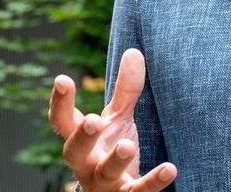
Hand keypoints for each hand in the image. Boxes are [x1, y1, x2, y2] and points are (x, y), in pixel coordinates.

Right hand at [48, 48, 176, 190]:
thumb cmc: (111, 150)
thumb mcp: (118, 120)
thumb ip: (125, 90)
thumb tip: (134, 51)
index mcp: (80, 139)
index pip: (63, 121)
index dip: (60, 102)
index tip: (62, 79)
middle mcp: (86, 162)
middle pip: (75, 151)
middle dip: (82, 137)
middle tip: (93, 121)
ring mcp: (104, 182)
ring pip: (105, 173)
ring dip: (115, 160)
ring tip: (127, 146)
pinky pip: (138, 191)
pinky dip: (154, 181)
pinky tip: (170, 168)